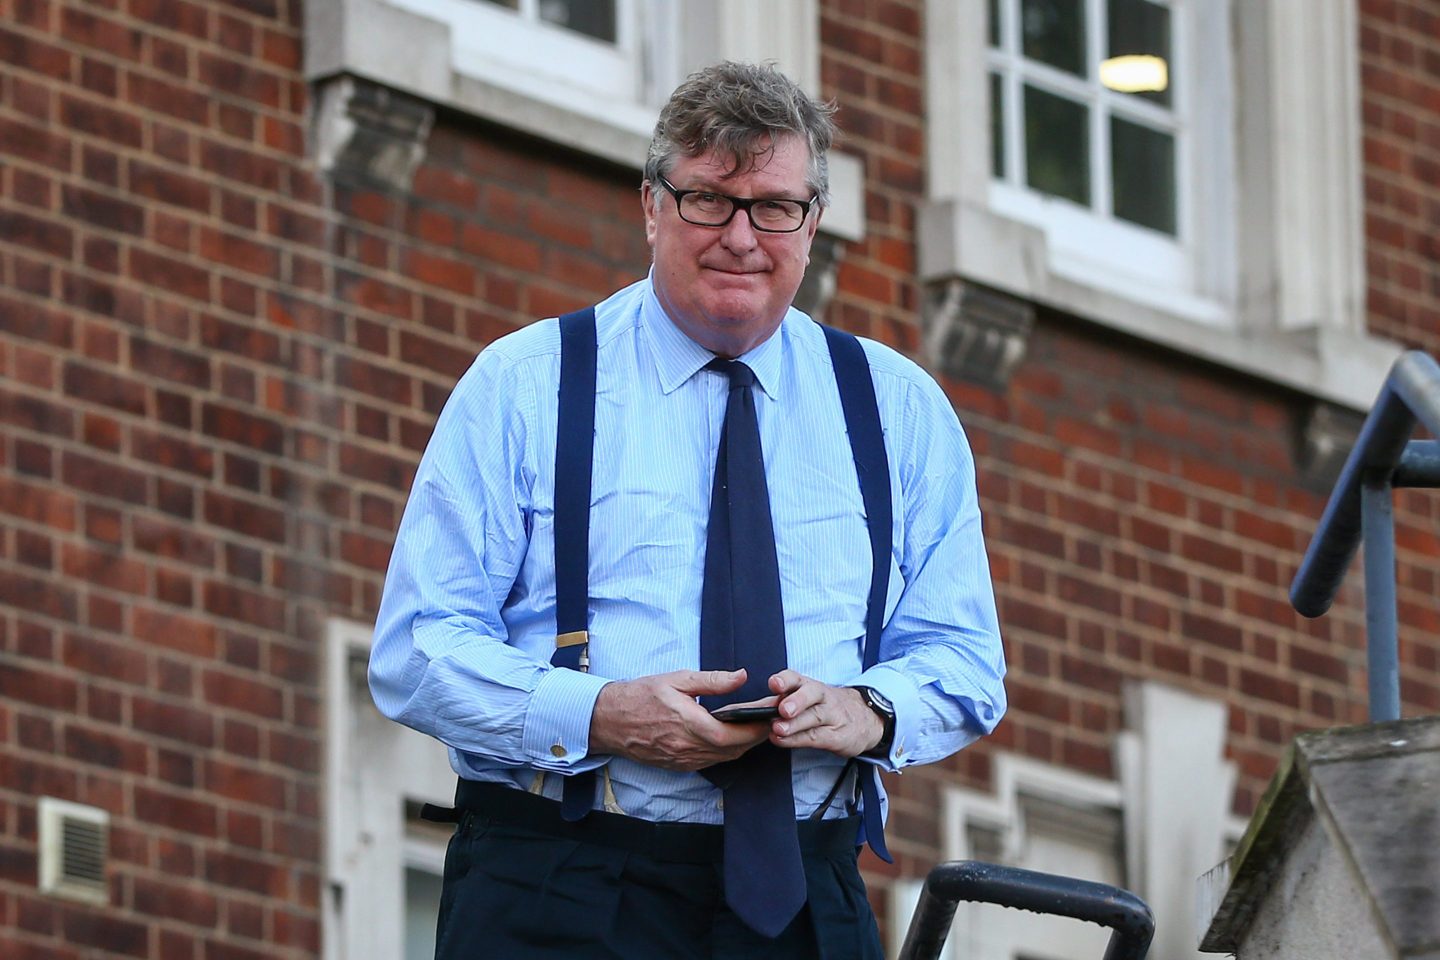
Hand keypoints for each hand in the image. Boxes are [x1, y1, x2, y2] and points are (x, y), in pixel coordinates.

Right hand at [589, 669, 771, 770]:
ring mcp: (682, 760)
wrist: (609, 721)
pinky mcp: (678, 766)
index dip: (755, 730)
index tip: (770, 718)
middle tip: (769, 722)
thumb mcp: (676, 679)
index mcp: (688, 725)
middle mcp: (687, 748)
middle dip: (754, 738)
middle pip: (732, 751)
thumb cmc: (640, 696)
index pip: (732, 736)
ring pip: (723, 759)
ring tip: (754, 728)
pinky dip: (725, 752)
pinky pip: (709, 762)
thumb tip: (741, 676)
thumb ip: (711, 680)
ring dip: (741, 746)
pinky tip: (730, 738)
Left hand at [768, 670, 884, 757]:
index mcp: (811, 686)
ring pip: (814, 717)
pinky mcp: (837, 736)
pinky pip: (816, 737)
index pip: (798, 678)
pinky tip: (783, 741)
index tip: (774, 683)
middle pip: (811, 694)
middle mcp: (822, 698)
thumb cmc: (827, 707)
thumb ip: (786, 700)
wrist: (866, 720)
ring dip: (794, 724)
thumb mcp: (810, 698)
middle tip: (781, 709)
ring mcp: (832, 716)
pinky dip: (798, 740)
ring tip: (777, 729)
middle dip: (795, 700)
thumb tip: (757, 709)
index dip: (786, 680)